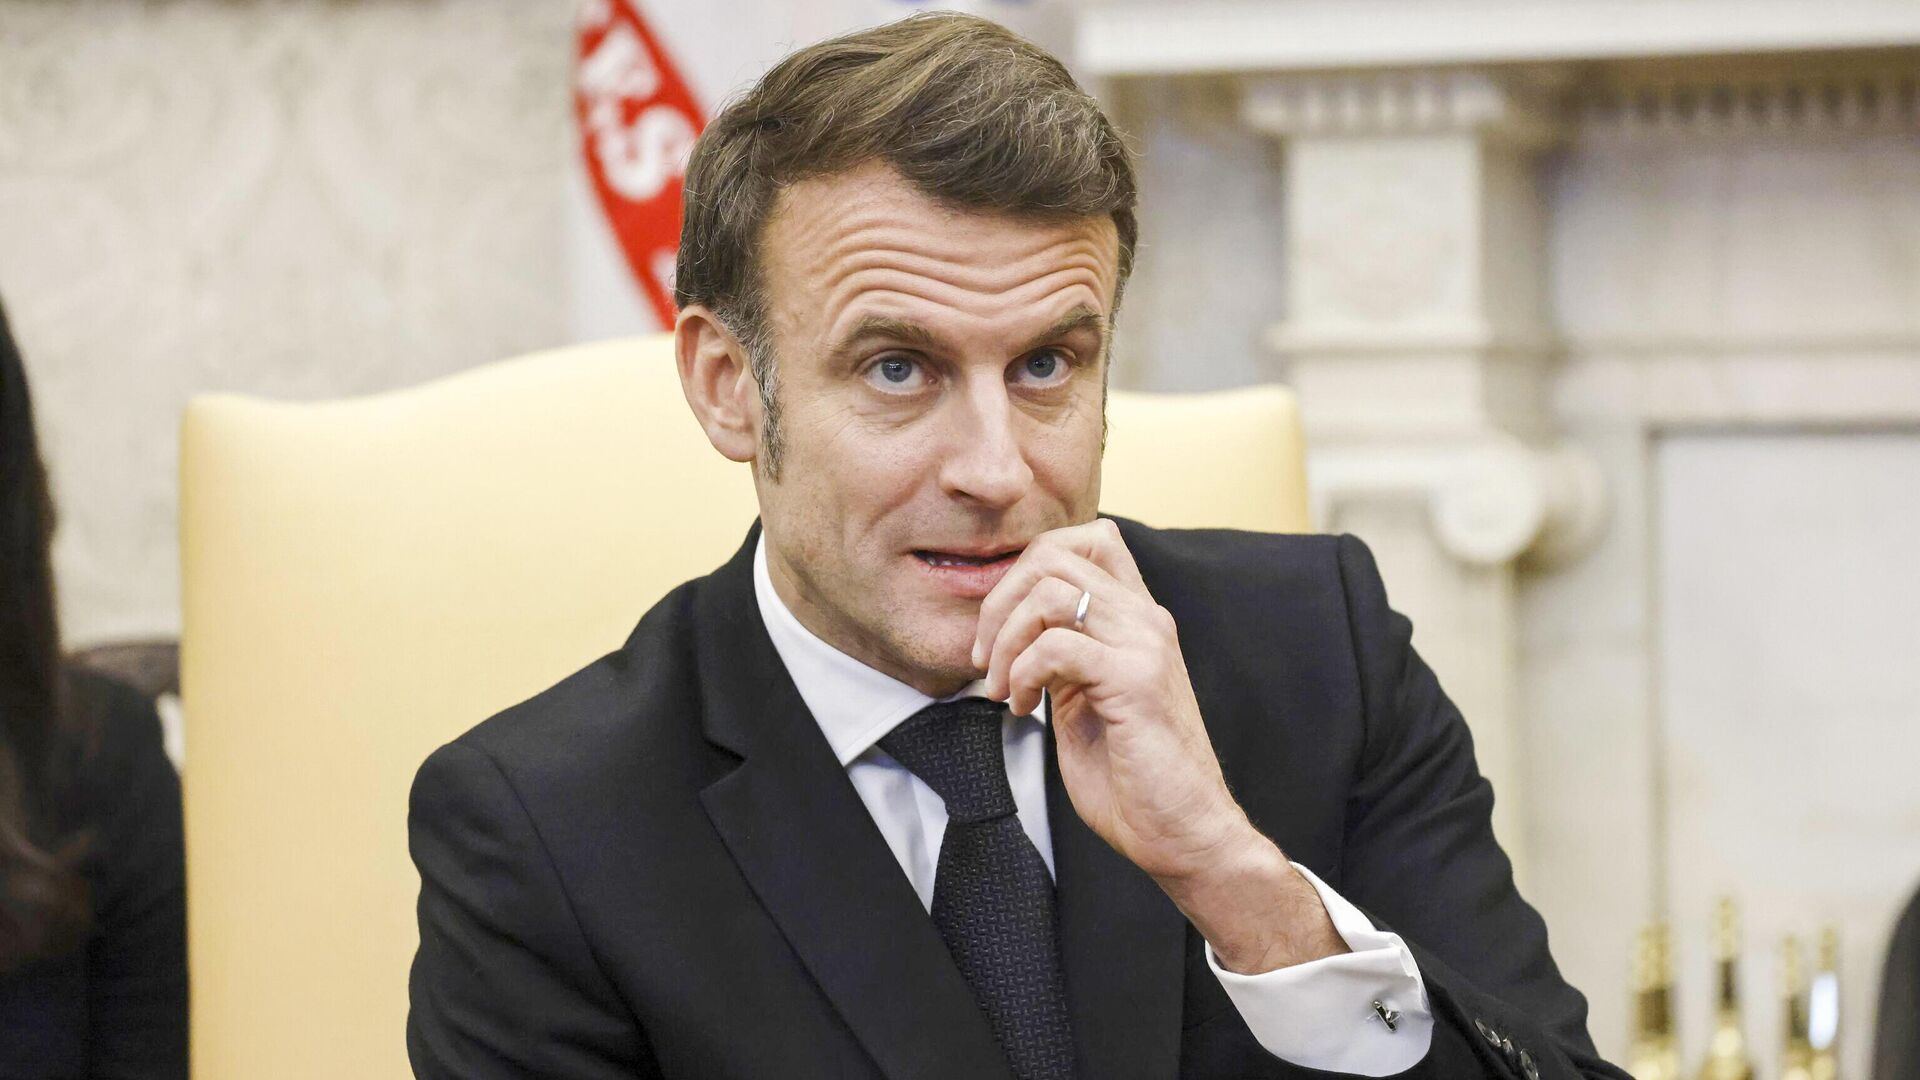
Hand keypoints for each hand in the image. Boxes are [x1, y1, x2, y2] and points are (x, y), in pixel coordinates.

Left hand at [971, 520, 1346, 972]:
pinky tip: (1024, 710)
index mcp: (1136, 620)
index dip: (1029, 566)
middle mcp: (1145, 619)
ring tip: (1004, 691)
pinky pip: (1056, 645)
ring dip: (1007, 640)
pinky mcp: (1134, 680)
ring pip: (1051, 592)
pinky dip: (1024, 673)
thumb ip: (1061, 658)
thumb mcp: (1084, 700)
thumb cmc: (1132, 778)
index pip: (1088, 539)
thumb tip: (1010, 632)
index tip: (1001, 626)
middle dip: (1000, 600)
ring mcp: (1144, 645)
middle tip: (986, 660)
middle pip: (1056, 553)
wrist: (1182, 833)